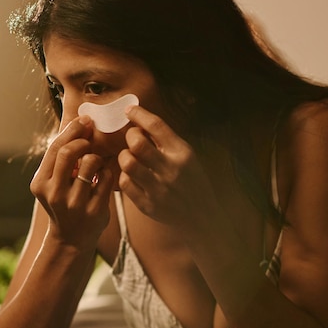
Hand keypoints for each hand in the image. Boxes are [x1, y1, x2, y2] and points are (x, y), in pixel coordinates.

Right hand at [30, 116, 113, 247]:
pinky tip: (102, 178)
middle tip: (90, 140)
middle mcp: (55, 194)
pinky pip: (106, 178)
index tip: (85, 121)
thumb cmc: (63, 202)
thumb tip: (80, 122)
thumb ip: (60, 157)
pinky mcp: (95, 211)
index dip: (72, 130)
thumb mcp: (52, 182)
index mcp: (41, 183)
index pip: (55, 148)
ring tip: (96, 163)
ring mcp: (75, 204)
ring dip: (97, 157)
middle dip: (83, 141)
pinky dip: (107, 172)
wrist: (70, 239)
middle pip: (69, 153)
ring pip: (91, 163)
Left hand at [118, 106, 215, 226]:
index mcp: (183, 153)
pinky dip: (125, 176)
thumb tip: (140, 122)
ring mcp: (158, 189)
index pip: (157, 126)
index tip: (130, 111)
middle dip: (130, 135)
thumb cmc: (192, 181)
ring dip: (124, 156)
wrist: (203, 217)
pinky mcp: (148, 205)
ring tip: (130, 157)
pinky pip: (125, 183)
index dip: (140, 114)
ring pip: (127, 163)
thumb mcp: (188, 156)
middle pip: (137, 143)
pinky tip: (132, 175)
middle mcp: (171, 170)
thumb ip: (167, 141)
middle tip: (132, 138)